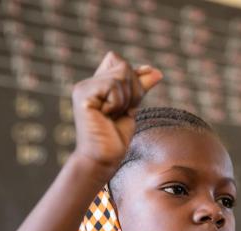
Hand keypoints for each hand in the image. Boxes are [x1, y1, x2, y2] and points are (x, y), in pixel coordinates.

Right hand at [71, 51, 162, 176]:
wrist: (103, 159)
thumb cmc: (115, 137)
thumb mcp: (132, 107)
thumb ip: (140, 87)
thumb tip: (157, 71)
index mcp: (96, 83)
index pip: (118, 61)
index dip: (131, 79)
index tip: (126, 104)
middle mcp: (87, 83)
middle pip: (123, 66)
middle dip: (131, 91)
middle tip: (119, 113)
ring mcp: (83, 88)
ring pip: (120, 75)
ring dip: (125, 99)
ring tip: (111, 116)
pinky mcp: (83, 96)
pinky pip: (113, 86)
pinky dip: (118, 103)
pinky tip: (106, 117)